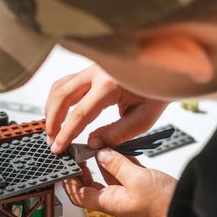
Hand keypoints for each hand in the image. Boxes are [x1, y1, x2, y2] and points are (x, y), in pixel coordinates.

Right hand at [45, 64, 167, 153]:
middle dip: (52, 122)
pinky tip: (58, 114)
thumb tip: (92, 143)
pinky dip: (57, 99)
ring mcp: (91, 67)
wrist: (166, 68)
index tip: (59, 148)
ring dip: (51, 110)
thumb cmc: (157, 91)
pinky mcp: (90, 69)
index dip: (66, 134)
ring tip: (53, 130)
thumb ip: (116, 133)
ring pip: (59, 87)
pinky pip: (65, 82)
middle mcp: (96, 72)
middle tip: (52, 142)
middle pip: (62, 97)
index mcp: (110, 84)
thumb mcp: (143, 118)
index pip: (80, 114)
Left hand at [63, 149, 176, 216]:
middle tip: (79, 153)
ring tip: (96, 146)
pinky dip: (119, 160)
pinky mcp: (140, 185)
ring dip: (101, 161)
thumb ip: (117, 164)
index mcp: (108, 202)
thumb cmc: (162, 206)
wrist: (184, 212)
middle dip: (82, 169)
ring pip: (106, 175)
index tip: (66, 166)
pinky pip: (123, 171)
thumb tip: (102, 154)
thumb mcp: (136, 179)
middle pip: (89, 184)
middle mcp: (115, 198)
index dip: (69, 182)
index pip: (78, 194)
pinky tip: (117, 148)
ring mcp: (127, 192)